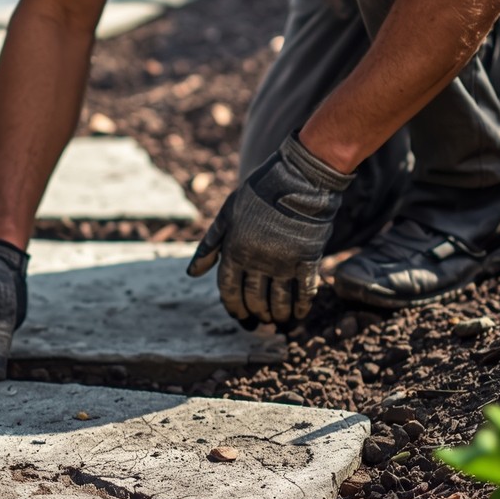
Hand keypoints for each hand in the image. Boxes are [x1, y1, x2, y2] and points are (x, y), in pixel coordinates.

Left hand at [186, 133, 353, 324]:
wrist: (299, 179)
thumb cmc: (260, 193)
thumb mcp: (227, 214)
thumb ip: (210, 245)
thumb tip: (192, 273)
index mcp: (235, 250)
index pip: (229, 289)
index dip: (233, 306)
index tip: (238, 314)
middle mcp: (258, 261)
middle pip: (254, 298)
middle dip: (255, 312)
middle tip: (260, 318)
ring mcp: (284, 262)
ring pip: (279, 300)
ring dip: (277, 314)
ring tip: (277, 319)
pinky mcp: (307, 260)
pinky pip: (304, 291)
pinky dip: (301, 306)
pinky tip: (299, 314)